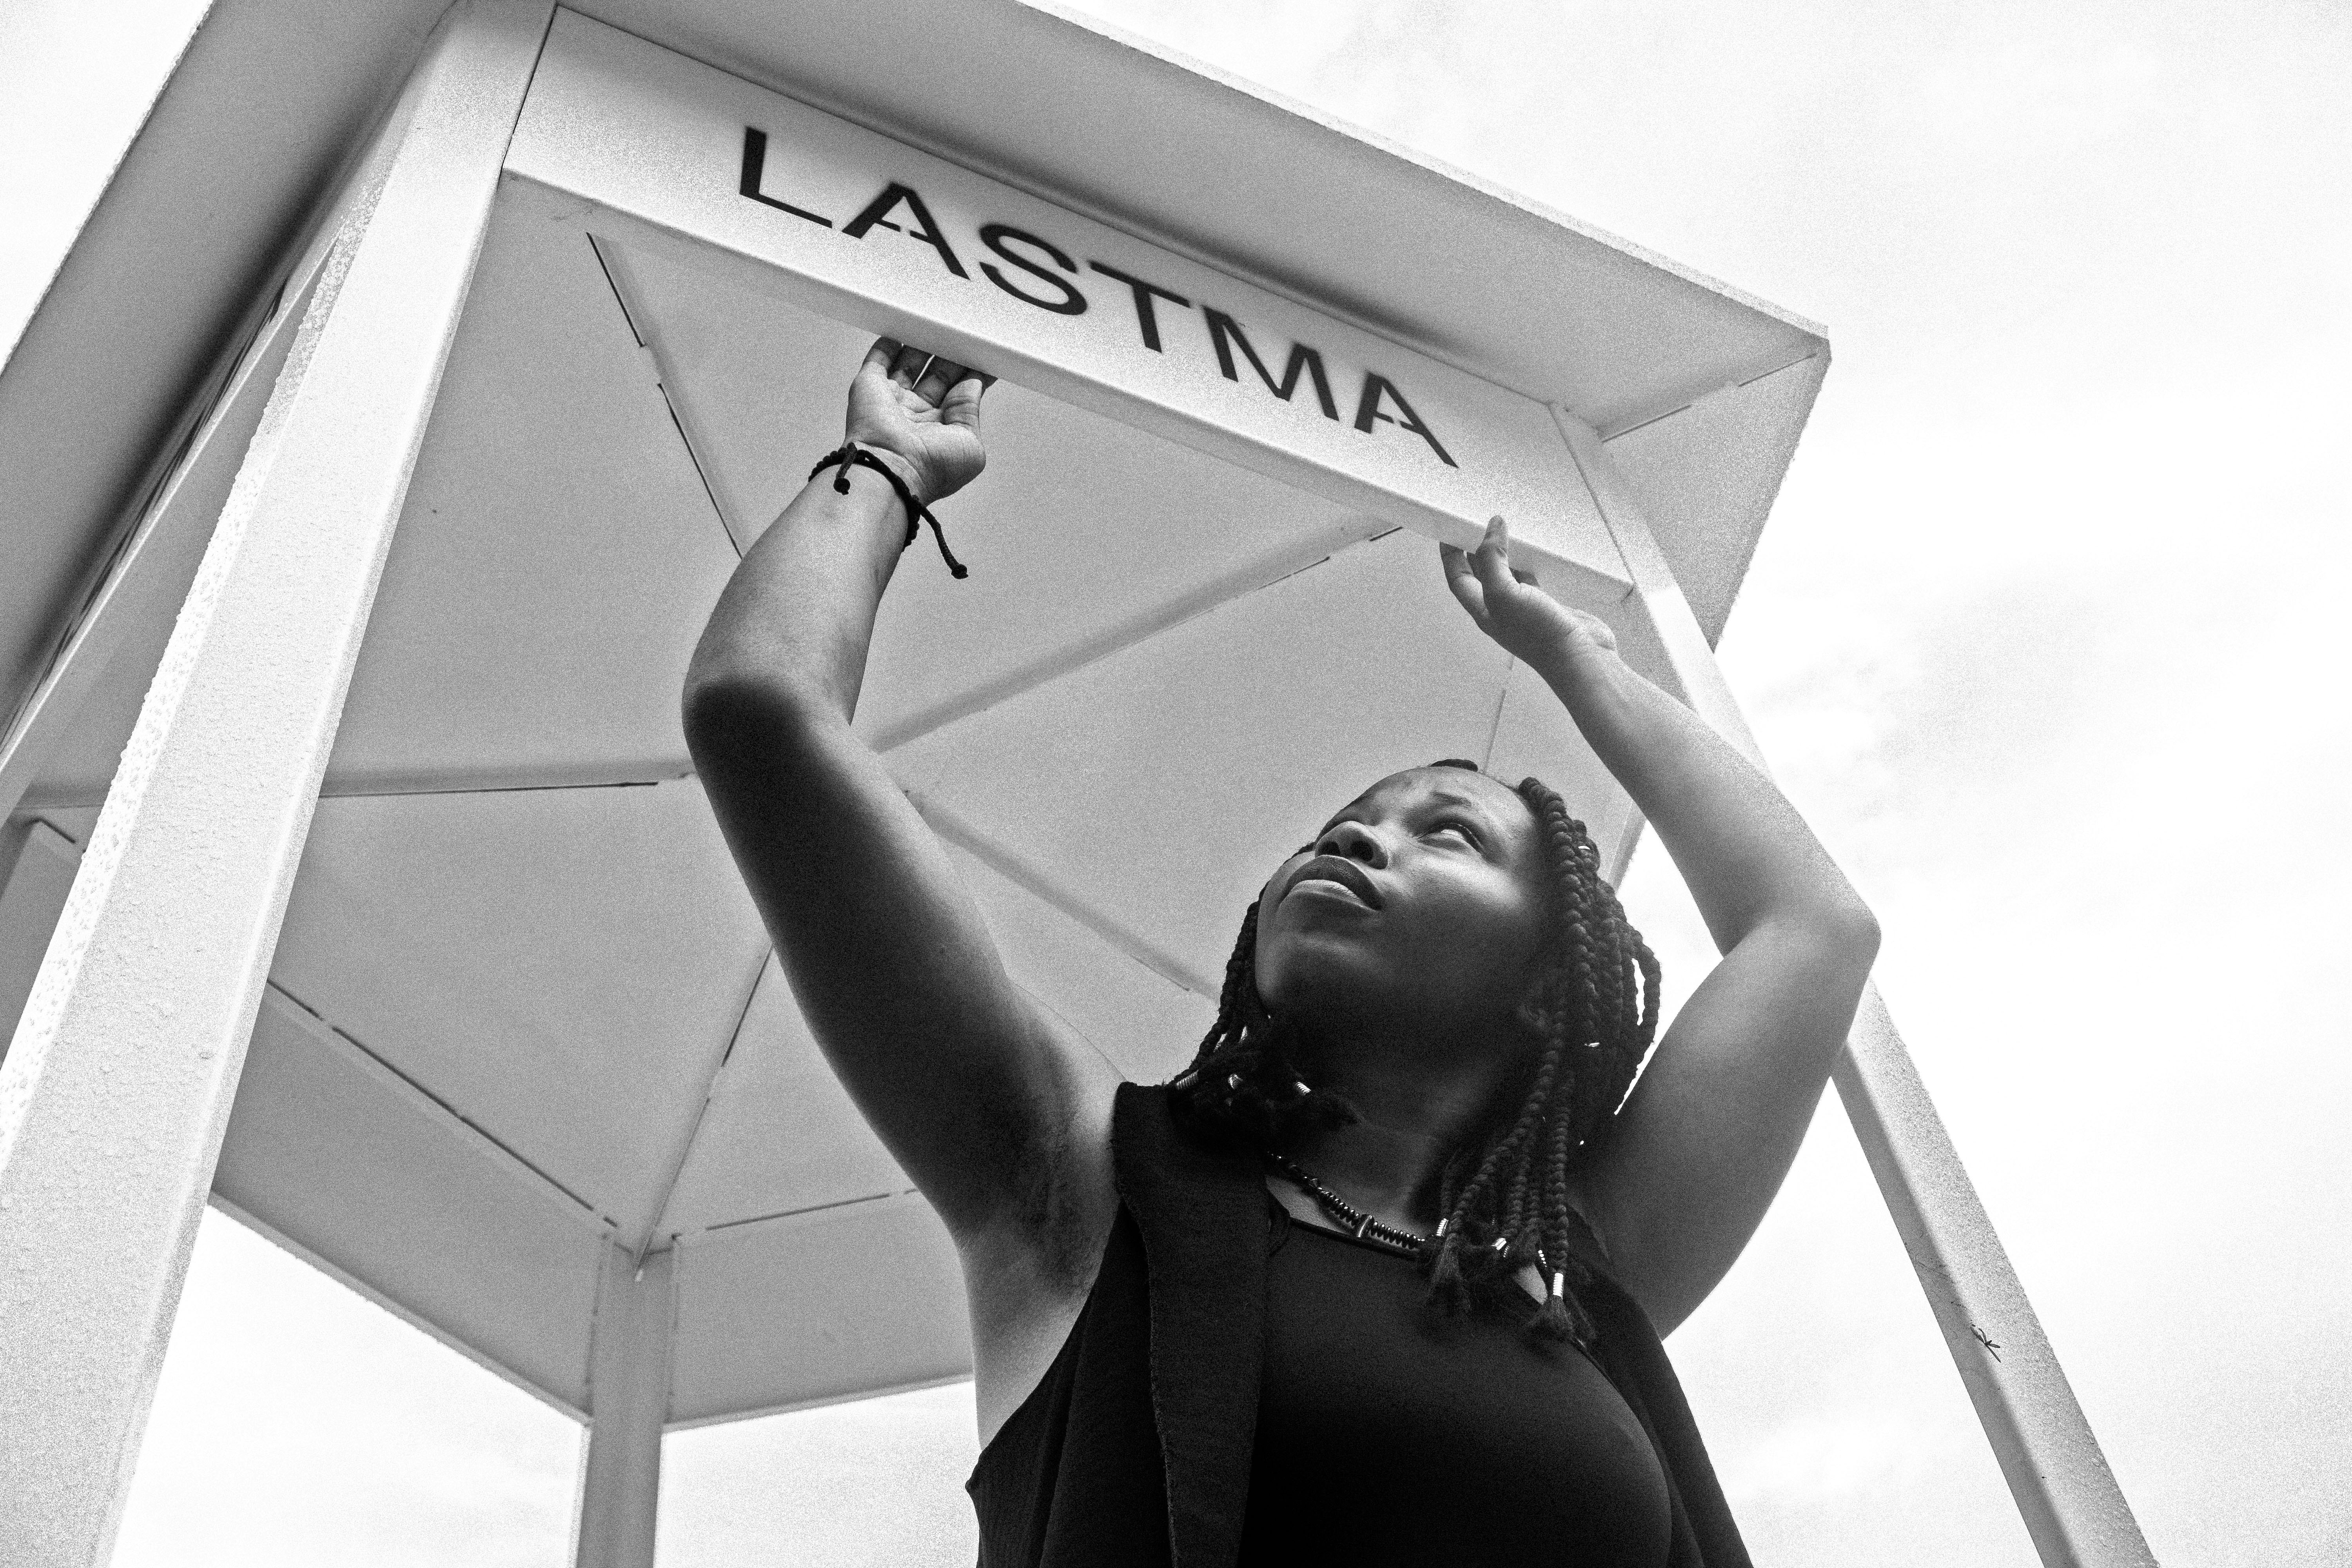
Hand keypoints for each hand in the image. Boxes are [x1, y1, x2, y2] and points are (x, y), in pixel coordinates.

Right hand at [844, 338, 990, 505]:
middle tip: (965, 333)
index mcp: (940, 430)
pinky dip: (890, 341)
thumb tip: (973, 383)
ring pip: (910, 363)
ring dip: (924, 344)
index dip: (971, 373)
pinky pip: (879, 358)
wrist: (890, 469)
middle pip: (937, 374)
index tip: (984, 354)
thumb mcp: (969, 443)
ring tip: (941, 323)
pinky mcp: (870, 386)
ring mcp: (893, 399)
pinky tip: (905, 324)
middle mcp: (916, 414)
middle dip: (951, 353)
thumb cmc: (929, 469)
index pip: (959, 393)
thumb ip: (971, 410)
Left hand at [1440, 516, 1617, 667]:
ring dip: (1501, 553)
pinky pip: (1530, 576)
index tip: (1448, 531)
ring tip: (1500, 531)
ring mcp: (1523, 606)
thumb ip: (1492, 559)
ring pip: (1505, 573)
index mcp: (1483, 609)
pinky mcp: (1546, 603)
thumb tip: (1491, 529)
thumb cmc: (1539, 636)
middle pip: (1479, 573)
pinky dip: (1527, 561)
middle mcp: (1500, 609)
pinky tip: (1531, 551)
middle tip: (1473, 525)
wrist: (1579, 657)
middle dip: (1473, 549)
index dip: (1449, 555)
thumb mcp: (1504, 593)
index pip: (1457, 578)